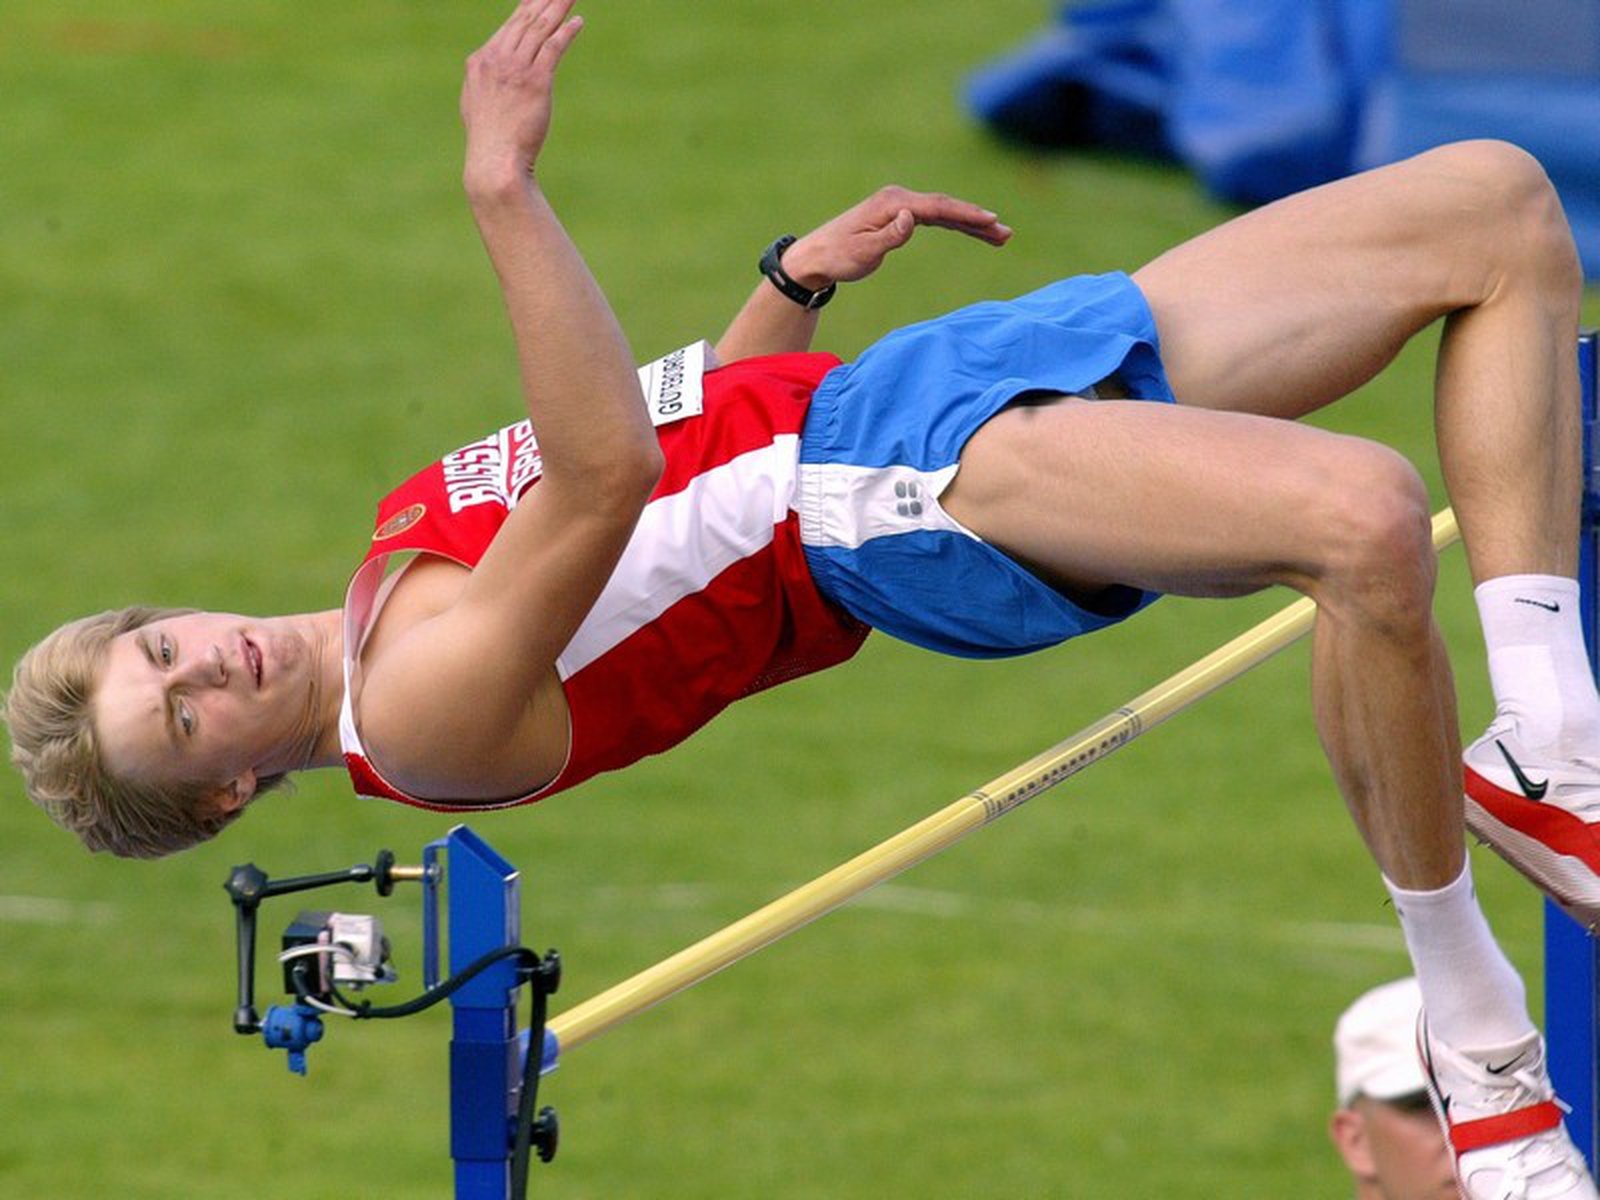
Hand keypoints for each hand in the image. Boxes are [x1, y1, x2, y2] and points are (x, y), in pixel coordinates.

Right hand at [460, 0, 583, 189]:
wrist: (494, 161)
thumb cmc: (488, 140)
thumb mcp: (476, 104)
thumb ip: (485, 83)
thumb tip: (486, 75)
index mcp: (480, 62)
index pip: (508, 27)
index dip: (526, 7)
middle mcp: (496, 59)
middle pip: (525, 20)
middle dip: (543, 0)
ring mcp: (515, 69)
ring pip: (540, 28)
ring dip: (557, 7)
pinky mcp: (536, 82)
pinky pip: (553, 48)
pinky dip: (566, 32)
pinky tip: (577, 22)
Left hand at [780, 186, 1012, 288]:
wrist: (816, 256)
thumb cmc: (838, 258)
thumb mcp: (863, 253)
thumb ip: (889, 236)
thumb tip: (911, 218)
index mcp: (893, 204)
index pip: (938, 208)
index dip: (966, 215)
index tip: (991, 222)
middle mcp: (899, 199)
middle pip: (946, 207)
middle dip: (977, 219)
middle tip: (1006, 233)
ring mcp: (899, 206)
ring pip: (943, 212)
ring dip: (971, 223)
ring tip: (999, 235)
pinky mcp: (898, 215)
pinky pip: (934, 218)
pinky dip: (955, 224)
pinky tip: (972, 231)